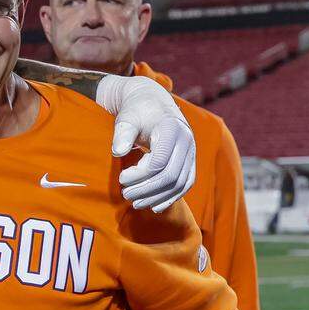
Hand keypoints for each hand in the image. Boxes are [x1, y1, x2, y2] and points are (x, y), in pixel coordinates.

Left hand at [96, 75, 195, 211]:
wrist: (152, 102)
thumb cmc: (136, 110)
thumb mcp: (127, 117)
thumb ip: (122, 132)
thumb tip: (117, 151)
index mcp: (171, 129)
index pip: (159, 162)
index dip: (140, 175)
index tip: (121, 178)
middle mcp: (186, 141)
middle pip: (171, 176)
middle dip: (147, 189)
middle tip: (126, 195)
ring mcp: (191, 152)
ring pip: (180, 183)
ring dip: (158, 197)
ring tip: (136, 203)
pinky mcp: (190, 160)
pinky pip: (185, 183)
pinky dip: (171, 197)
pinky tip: (155, 206)